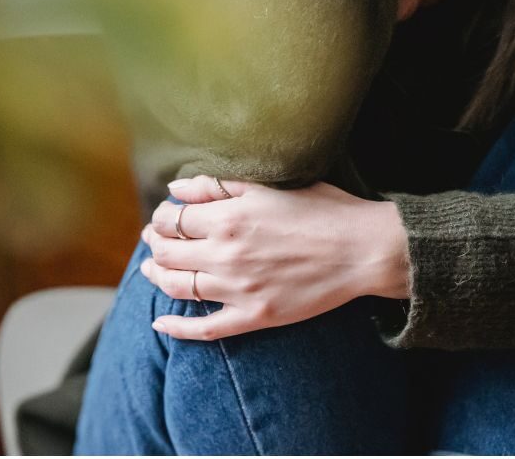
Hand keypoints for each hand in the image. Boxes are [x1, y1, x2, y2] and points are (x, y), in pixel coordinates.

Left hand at [138, 174, 409, 339]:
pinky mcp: (254, 317)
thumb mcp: (267, 186)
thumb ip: (217, 186)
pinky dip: (176, 329)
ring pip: (176, 287)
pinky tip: (160, 325)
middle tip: (153, 240)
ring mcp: (238, 289)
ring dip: (156, 277)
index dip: (161, 217)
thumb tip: (175, 190)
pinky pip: (205, 329)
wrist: (363, 250)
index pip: (171, 220)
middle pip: (167, 253)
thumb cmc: (321, 210)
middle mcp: (225, 254)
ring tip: (151, 269)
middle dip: (154, 244)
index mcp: (227, 218)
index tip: (165, 217)